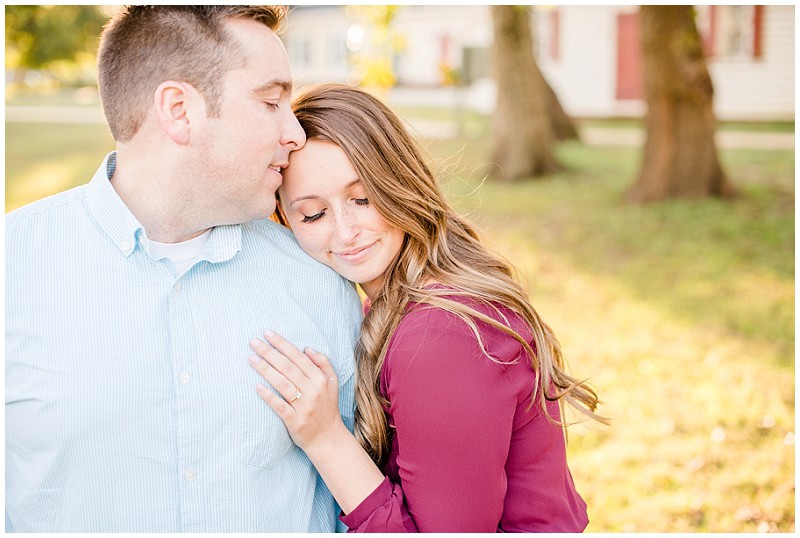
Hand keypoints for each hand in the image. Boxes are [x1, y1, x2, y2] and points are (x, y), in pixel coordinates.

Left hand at [248, 330, 343, 451]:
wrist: (328, 438)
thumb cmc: (327, 408)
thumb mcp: (332, 383)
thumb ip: (323, 363)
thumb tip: (306, 348)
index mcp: (320, 379)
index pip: (298, 356)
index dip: (282, 344)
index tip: (267, 334)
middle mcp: (313, 390)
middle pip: (287, 367)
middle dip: (269, 352)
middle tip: (253, 342)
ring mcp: (304, 406)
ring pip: (282, 383)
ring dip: (265, 369)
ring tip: (251, 358)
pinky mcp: (295, 420)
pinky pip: (280, 406)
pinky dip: (268, 396)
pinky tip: (257, 386)